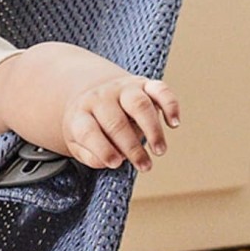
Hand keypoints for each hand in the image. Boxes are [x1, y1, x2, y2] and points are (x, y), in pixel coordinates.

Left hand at [61, 75, 179, 171]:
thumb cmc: (87, 124)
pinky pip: (159, 90)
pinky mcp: (143, 84)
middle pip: (116, 122)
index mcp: (80, 113)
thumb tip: (108, 162)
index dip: (102, 149)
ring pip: (139, 105)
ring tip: (159, 150)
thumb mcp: (76, 141)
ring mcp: (123, 89)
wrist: (91, 88)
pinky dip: (170, 105)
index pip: (89, 131)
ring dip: (152, 129)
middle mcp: (101, 98)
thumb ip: (88, 155)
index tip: (115, 164)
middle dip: (132, 147)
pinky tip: (173, 123)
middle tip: (144, 166)